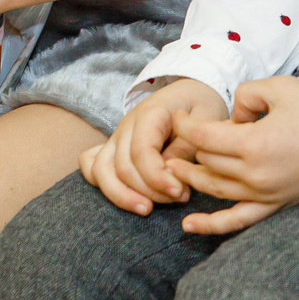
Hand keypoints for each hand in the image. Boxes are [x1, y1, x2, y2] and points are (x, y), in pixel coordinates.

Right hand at [82, 80, 223, 216]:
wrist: (190, 90)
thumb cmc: (199, 105)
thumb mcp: (206, 119)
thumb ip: (185, 148)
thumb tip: (169, 174)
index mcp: (150, 113)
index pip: (141, 152)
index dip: (157, 178)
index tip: (180, 192)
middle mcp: (126, 125)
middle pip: (123, 167)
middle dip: (150, 191)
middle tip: (180, 196)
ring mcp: (116, 137)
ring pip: (101, 170)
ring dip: (122, 196)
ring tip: (147, 209)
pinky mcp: (114, 147)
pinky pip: (92, 165)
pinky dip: (102, 184)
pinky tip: (125, 198)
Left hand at [168, 75, 298, 234]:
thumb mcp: (278, 88)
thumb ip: (244, 96)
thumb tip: (231, 118)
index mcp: (255, 143)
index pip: (204, 136)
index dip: (185, 125)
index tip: (178, 116)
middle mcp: (256, 174)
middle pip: (208, 161)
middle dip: (188, 147)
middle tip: (176, 137)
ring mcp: (265, 193)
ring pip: (215, 189)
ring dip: (191, 179)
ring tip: (170, 169)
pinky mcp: (275, 205)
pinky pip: (238, 220)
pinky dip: (212, 226)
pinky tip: (188, 227)